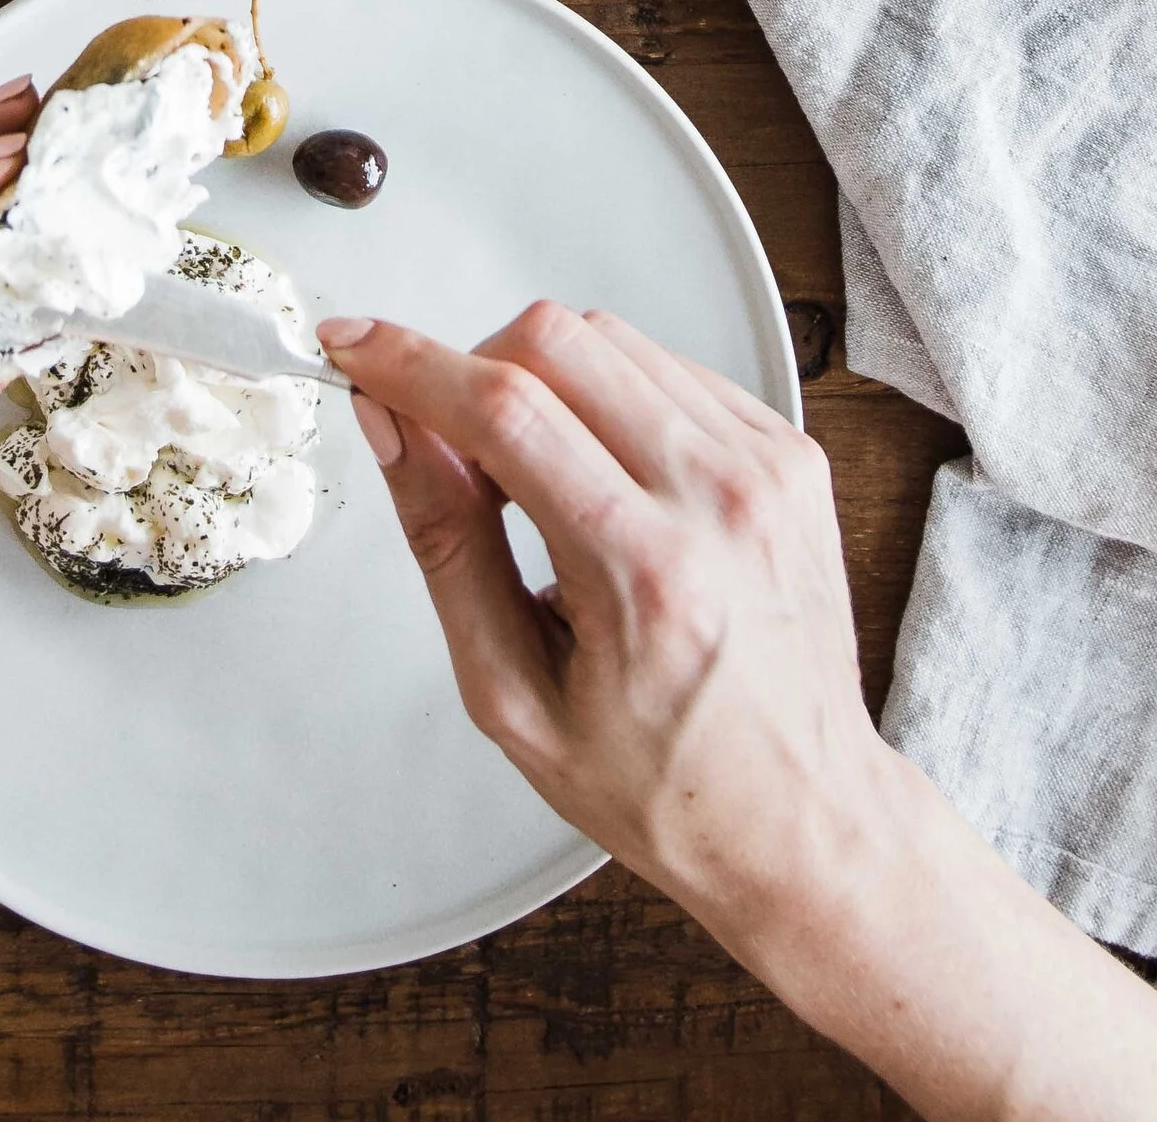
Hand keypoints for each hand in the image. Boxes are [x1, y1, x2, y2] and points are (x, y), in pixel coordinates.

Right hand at [318, 302, 888, 956]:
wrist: (801, 817)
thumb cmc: (663, 783)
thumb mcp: (513, 695)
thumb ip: (446, 544)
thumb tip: (393, 425)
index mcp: (643, 573)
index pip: (503, 409)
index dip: (409, 362)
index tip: (355, 346)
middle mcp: (717, 500)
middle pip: (556, 343)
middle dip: (474, 370)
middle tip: (458, 454)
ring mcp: (766, 468)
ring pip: (611, 338)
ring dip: (545, 381)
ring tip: (541, 485)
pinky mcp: (791, 453)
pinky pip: (671, 368)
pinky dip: (613, 397)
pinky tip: (607, 478)